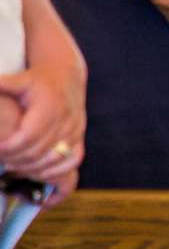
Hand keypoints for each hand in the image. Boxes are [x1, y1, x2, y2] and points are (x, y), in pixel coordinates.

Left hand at [0, 64, 84, 184]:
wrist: (67, 77)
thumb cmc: (38, 80)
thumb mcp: (19, 80)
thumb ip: (3, 85)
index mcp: (49, 107)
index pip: (28, 136)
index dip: (10, 146)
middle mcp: (65, 120)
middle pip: (39, 150)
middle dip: (16, 159)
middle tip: (1, 160)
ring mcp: (75, 130)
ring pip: (54, 158)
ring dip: (33, 167)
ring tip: (14, 166)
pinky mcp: (80, 137)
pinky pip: (72, 160)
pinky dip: (55, 170)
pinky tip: (38, 171)